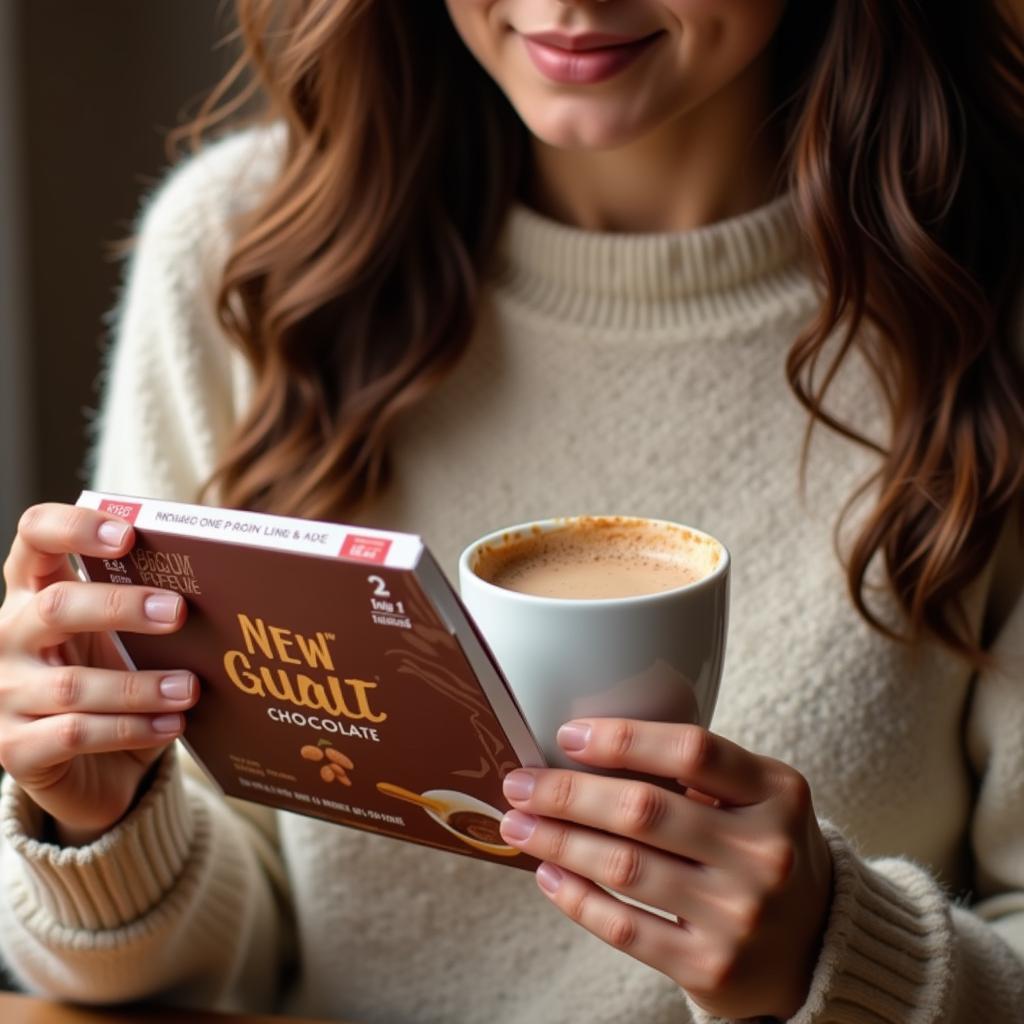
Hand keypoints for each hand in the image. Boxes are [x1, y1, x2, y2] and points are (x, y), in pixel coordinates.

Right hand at [0, 503, 198, 844]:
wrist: (91, 769)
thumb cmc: (114, 681)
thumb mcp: (126, 638)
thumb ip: (149, 606)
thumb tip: (222, 585)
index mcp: (34, 591)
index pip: (36, 536)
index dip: (74, 527)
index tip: (127, 535)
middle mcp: (9, 636)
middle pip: (57, 606)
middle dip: (121, 607)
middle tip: (176, 612)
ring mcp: (5, 693)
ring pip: (72, 684)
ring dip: (140, 686)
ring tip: (190, 687)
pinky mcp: (15, 748)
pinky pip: (74, 734)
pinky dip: (131, 729)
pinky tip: (170, 724)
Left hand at [499, 719, 832, 1020]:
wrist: (817, 945)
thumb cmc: (763, 848)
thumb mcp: (758, 797)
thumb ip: (696, 771)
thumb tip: (583, 750)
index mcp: (777, 793)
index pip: (692, 750)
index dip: (622, 739)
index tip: (566, 736)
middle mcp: (765, 852)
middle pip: (644, 809)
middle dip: (567, 793)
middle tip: (519, 784)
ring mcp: (740, 914)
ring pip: (624, 866)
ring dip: (558, 841)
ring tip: (518, 825)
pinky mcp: (711, 966)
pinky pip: (625, 927)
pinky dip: (577, 898)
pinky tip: (548, 875)